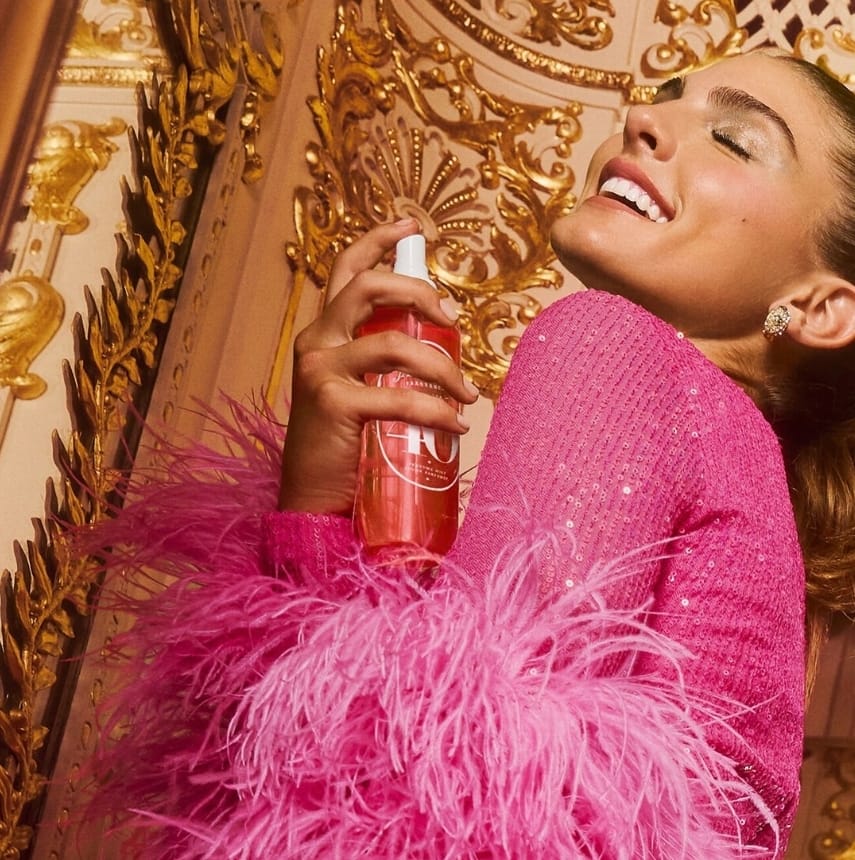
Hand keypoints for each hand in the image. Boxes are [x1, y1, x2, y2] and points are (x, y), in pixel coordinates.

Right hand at [278, 219, 478, 513]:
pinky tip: (457, 424)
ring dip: (444, 368)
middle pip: (370, 287)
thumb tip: (441, 353)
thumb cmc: (345, 445)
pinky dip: (438, 410)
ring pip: (395, 343)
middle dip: (420, 291)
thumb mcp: (359, 392)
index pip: (347, 270)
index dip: (378, 240)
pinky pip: (401, 396)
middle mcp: (316, 342)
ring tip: (467, 392)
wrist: (313, 498)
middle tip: (453, 318)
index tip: (412, 226)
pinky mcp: (332, 403)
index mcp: (323, 334)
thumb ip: (382, 366)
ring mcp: (321, 371)